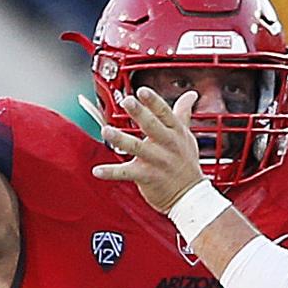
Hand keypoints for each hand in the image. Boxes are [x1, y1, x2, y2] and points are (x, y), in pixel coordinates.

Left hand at [92, 87, 204, 212]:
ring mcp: (157, 161)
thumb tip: (190, 95)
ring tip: (106, 131)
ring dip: (120, 139)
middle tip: (127, 101)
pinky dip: (111, 172)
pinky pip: (126, 173)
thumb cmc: (186, 163)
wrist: (189, 195)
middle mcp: (167, 145)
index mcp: (176, 132)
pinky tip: (97, 170)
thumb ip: (184, 114)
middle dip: (140, 113)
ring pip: (137, 147)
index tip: (142, 91)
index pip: (165, 113)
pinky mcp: (147, 177)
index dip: (153, 101)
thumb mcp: (187, 136)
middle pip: (152, 126)